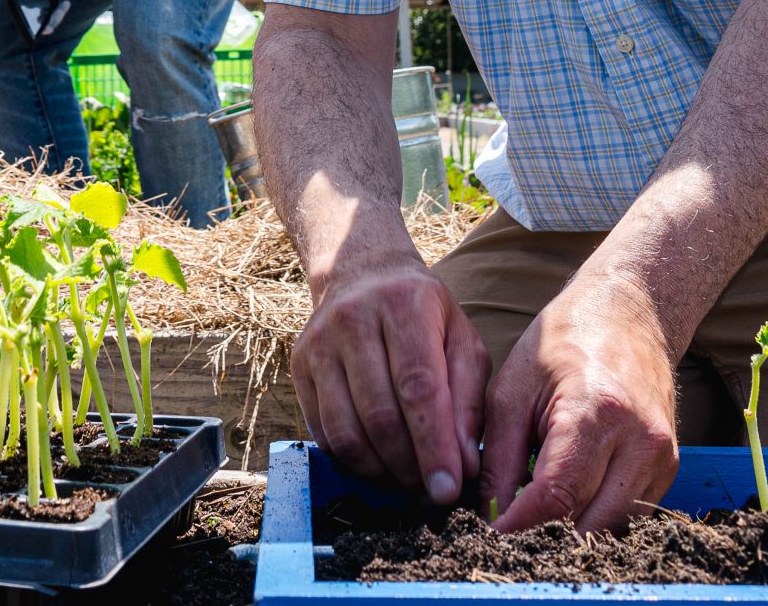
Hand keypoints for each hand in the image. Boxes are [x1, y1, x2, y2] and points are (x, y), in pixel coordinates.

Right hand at [0, 0, 68, 36]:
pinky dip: (56, 8)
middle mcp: (21, 3)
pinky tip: (65, 3)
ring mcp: (30, 1)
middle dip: (51, 20)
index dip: (36, 26)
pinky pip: (47, 7)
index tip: (48, 28)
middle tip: (62, 11)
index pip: (24, 18)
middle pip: (37, 20)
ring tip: (66, 4)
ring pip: (44, 15)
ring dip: (55, 15)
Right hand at [291, 254, 485, 507]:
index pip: (418, 387)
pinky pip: (322, 432)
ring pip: (345, 430)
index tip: (449, 489)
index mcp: (405, 305)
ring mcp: (319, 343)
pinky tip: (378, 466)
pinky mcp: (299, 366)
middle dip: (409, 467)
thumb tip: (464, 464)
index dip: (433, 445)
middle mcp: (354, 319)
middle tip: (431, 493)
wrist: (362, 274)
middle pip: (380, 415)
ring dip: (380, 472)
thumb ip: (468, 399)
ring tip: (407, 484)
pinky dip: (352, 462)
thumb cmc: (424, 315)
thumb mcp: (462, 340)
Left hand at [480, 273, 679, 532]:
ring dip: (570, 527)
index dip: (518, 523)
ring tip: (537, 507)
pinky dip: (596, 515)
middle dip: (543, 531)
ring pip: (609, 526)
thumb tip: (488, 519)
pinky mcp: (669, 467)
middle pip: (586, 521)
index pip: (556, 496)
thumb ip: (496, 459)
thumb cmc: (562, 346)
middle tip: (509, 522)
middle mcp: (639, 440)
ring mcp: (662, 456)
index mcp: (596, 412)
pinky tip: (571, 493)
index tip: (489, 532)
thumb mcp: (511, 390)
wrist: (628, 315)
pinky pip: (628, 515)